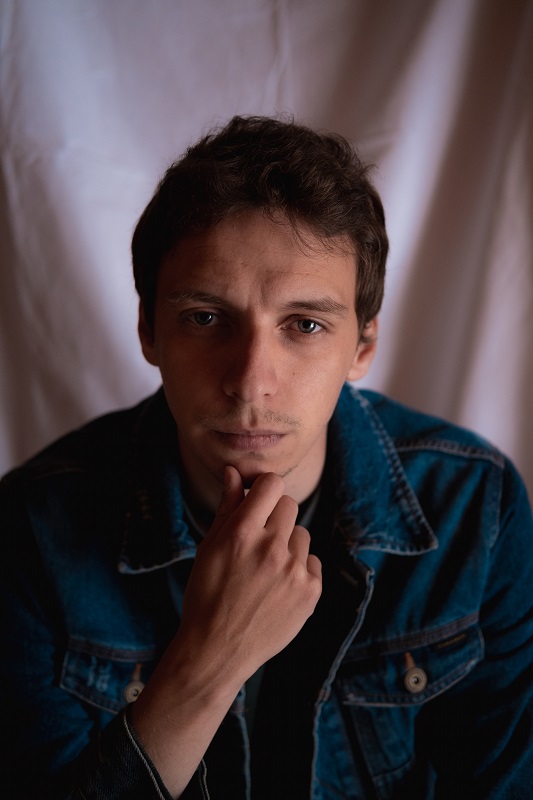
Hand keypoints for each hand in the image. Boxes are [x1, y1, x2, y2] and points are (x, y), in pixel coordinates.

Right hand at [178, 465, 321, 685]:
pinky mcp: (310, 592)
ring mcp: (293, 571)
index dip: (264, 488)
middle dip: (274, 516)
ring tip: (265, 570)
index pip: (271, 484)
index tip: (257, 500)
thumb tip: (233, 471)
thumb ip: (227, 506)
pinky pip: (313, 562)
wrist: (216, 651)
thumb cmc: (206, 595)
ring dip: (287, 545)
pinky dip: (299, 570)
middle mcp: (270, 548)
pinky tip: (278, 588)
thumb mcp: (209, 548)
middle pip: (289, 505)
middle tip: (257, 541)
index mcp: (242, 533)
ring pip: (302, 534)